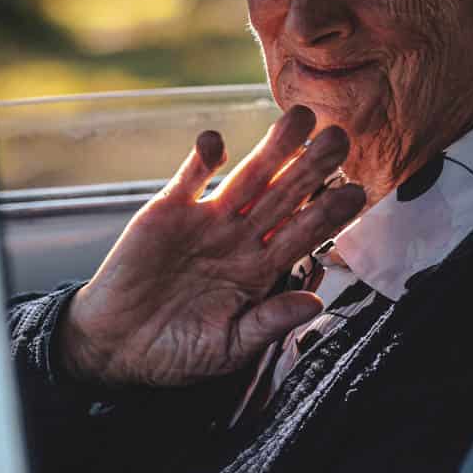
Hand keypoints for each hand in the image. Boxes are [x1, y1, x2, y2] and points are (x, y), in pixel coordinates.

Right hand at [56, 106, 365, 387]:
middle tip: (340, 138)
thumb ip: (268, 324)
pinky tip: (217, 144)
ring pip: (248, 178)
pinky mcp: (168, 211)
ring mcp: (206, 220)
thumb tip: (314, 303)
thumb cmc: (173, 352)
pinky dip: (203, 159)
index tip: (357, 193)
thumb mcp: (226, 349)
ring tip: (300, 119)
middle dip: (311, 167)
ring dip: (273, 149)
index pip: (302, 235)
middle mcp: (240, 238)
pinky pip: (190, 178)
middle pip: (283, 195)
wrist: (115, 346)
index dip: (328, 214)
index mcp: (259, 271)